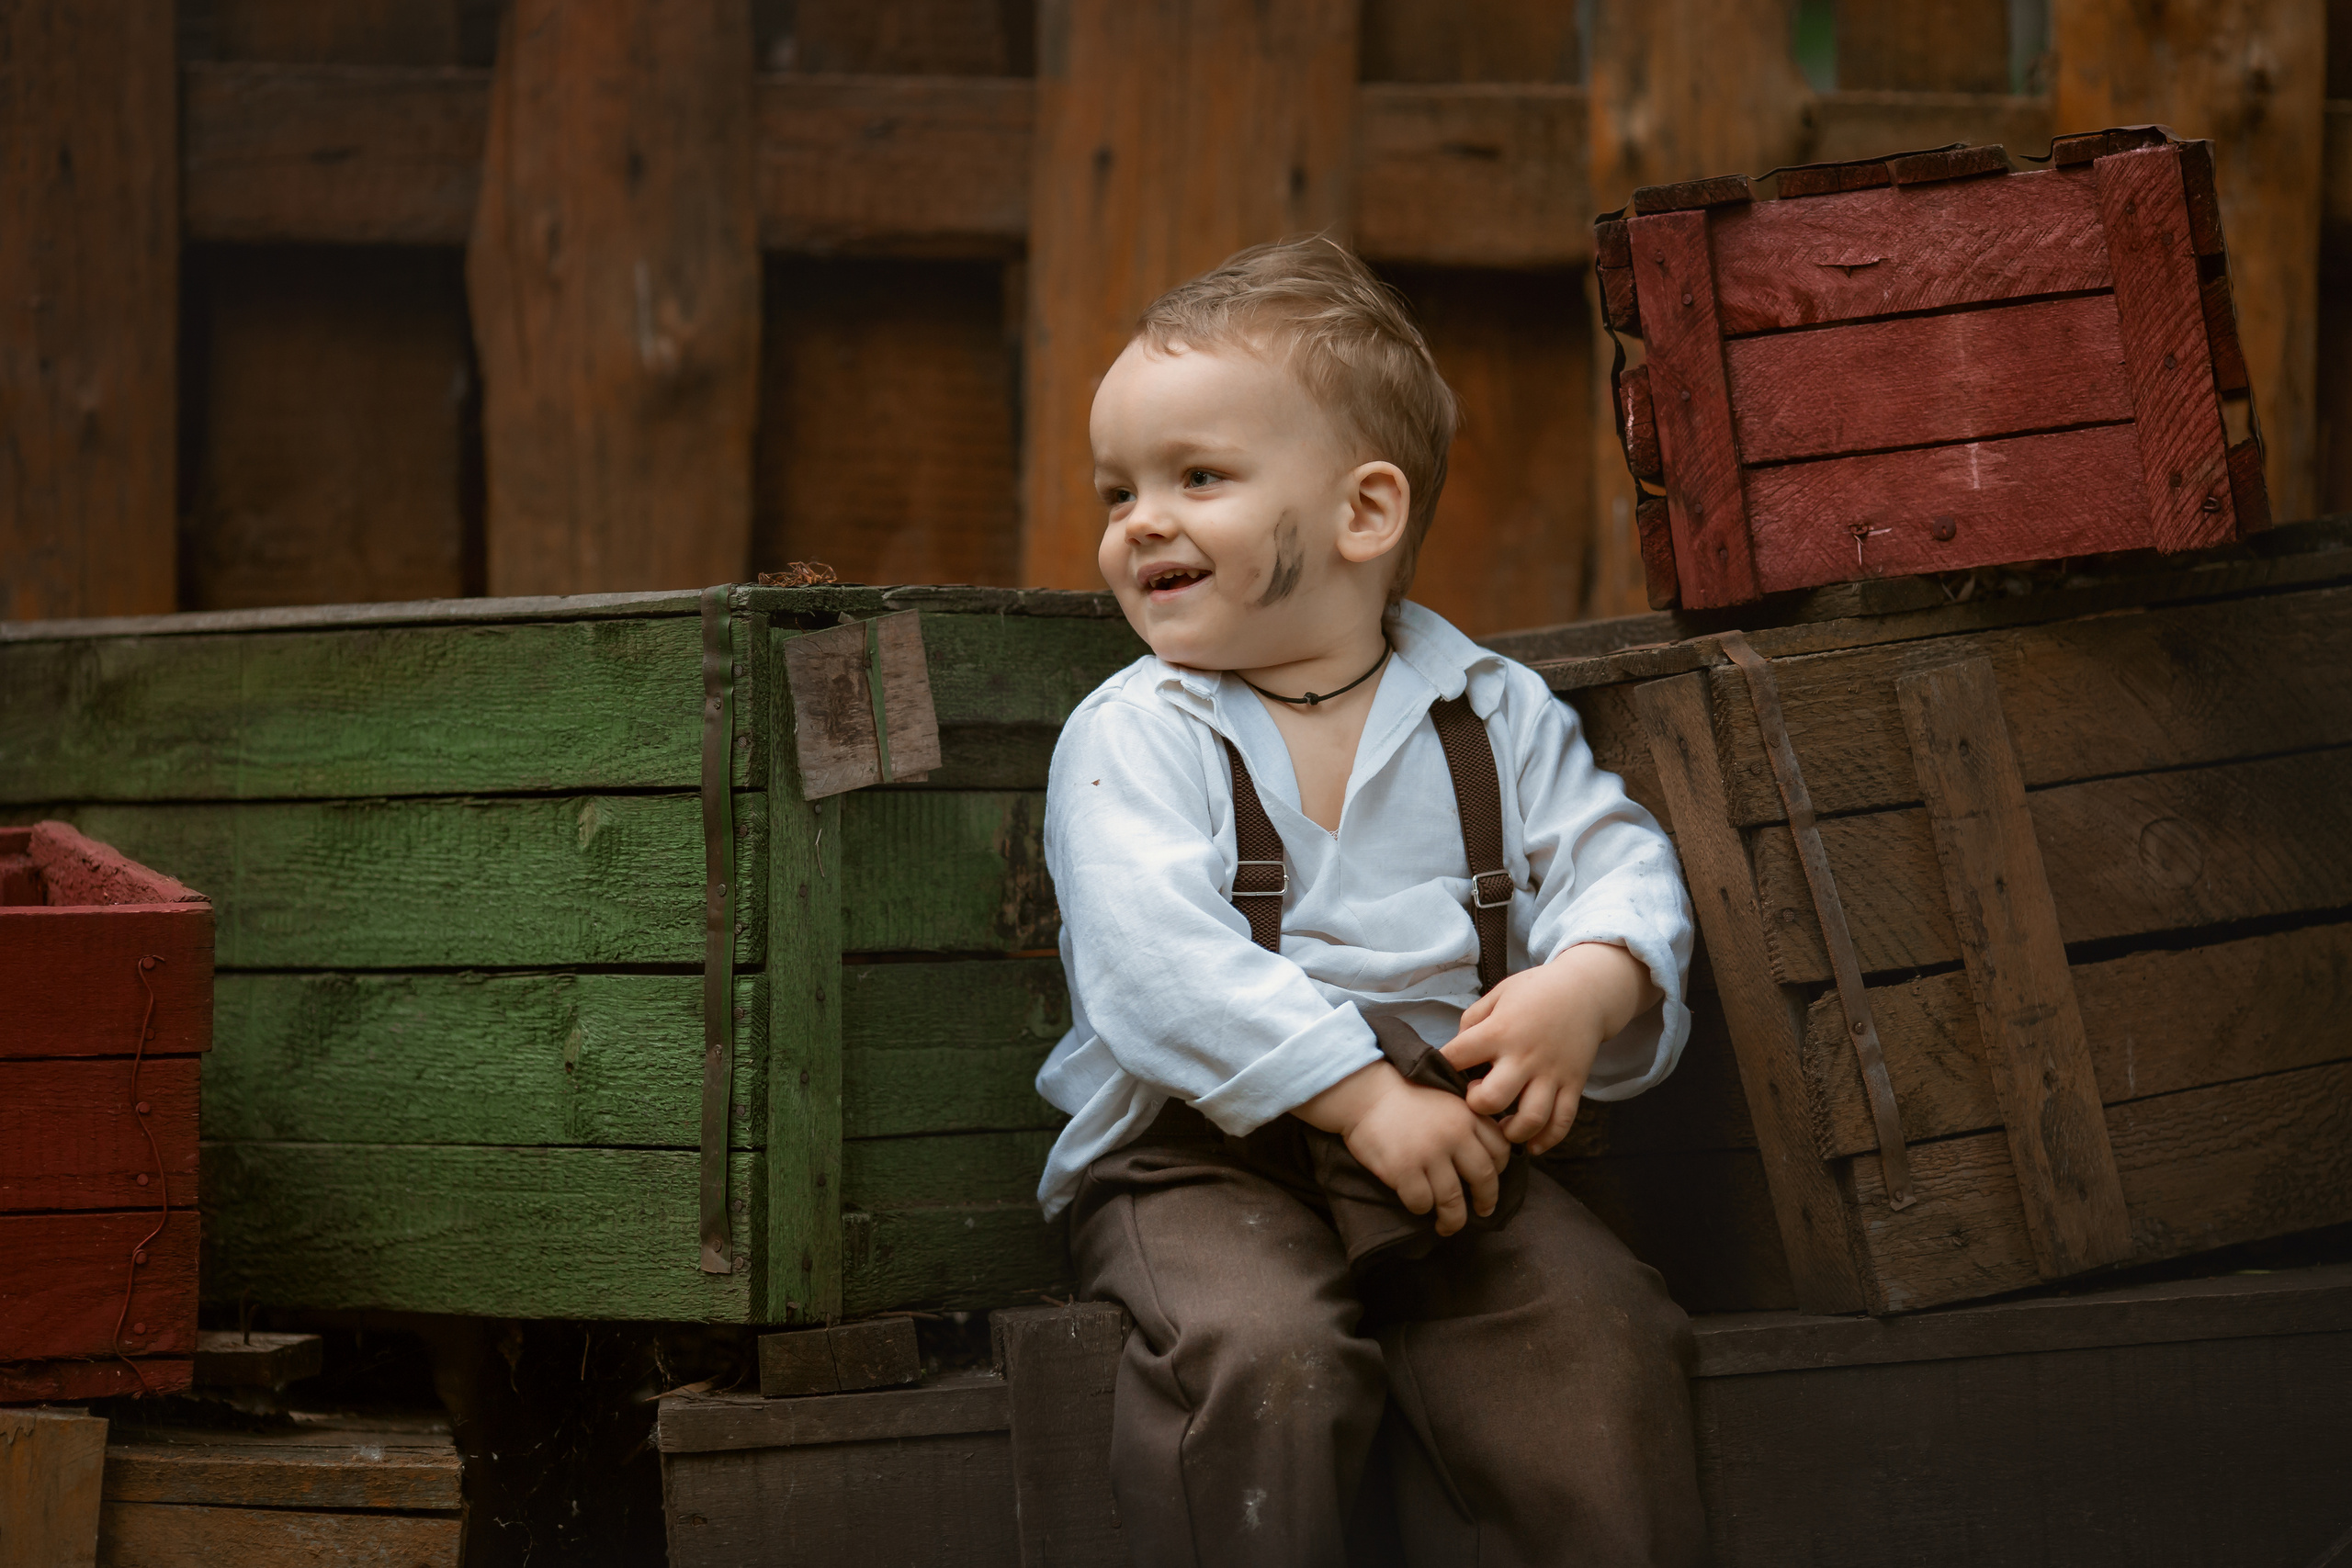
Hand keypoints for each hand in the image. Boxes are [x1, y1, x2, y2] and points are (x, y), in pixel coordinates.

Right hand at [1294, 1062, 1512, 1234]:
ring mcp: (1429, 1153)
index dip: (1500, 1170)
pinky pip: (1421, 1202)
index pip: (1500, 1150)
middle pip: (1484, 1179)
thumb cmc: (1402, 1093)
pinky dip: (1422, 1209)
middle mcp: (1455, 1135)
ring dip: (1454, 1220)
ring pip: (1453, 1200)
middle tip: (1482, 1211)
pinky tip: (1418, 1206)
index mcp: (1468, 1115)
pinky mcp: (1404, 1169)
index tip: (1490, 1180)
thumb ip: (1466, 1117)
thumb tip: (1482, 1148)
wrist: (1365, 1091)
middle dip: (1486, 1201)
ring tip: (1448, 1226)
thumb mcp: (1445, 1096)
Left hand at [1441, 942, 1660, 1154]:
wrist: (1586, 990)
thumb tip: (1456, 1050)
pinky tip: (1532, 1144)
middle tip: (1477, 1100)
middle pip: (1492, 1100)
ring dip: (1511, 1132)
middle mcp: (1524, 1056)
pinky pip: (1562, 1121)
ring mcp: (1551, 1073)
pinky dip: (1547, 1139)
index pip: (1456, 1057)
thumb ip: (1472, 1020)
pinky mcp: (1574, 1084)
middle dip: (1476, 1108)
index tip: (1445, 1072)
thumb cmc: (1536, 991)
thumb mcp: (1498, 993)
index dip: (1442, 1068)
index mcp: (1499, 1031)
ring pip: (1530, 1119)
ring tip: (1502, 1127)